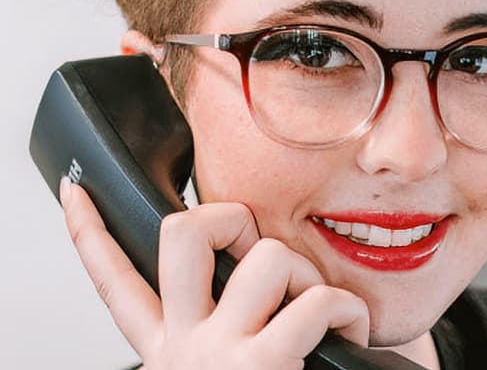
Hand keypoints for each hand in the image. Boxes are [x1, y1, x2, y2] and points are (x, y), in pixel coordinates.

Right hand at [59, 178, 368, 369]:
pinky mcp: (263, 366)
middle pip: (181, 237)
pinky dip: (348, 309)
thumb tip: (239, 284)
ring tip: (317, 303)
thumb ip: (206, 334)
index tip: (77, 193)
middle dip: (224, 216)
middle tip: (252, 242)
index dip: (88, 233)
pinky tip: (350, 332)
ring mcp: (221, 353)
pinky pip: (317, 302)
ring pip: (266, 257)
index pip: (112, 281)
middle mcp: (185, 345)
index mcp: (168, 348)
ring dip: (305, 270)